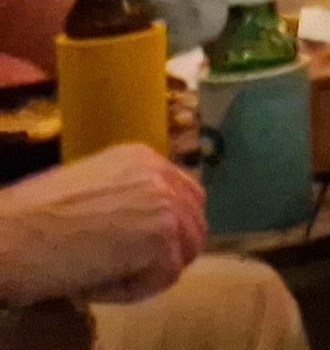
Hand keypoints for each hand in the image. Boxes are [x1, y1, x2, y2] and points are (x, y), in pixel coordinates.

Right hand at [0, 145, 205, 307]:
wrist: (5, 236)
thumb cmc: (28, 219)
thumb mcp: (86, 190)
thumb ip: (125, 199)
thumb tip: (145, 228)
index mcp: (141, 158)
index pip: (183, 196)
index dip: (164, 230)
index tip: (132, 248)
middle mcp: (160, 174)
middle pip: (193, 225)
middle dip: (162, 254)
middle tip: (117, 267)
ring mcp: (166, 203)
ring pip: (181, 254)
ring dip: (143, 272)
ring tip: (96, 271)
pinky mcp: (163, 236)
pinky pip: (164, 278)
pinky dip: (131, 289)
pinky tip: (95, 279)